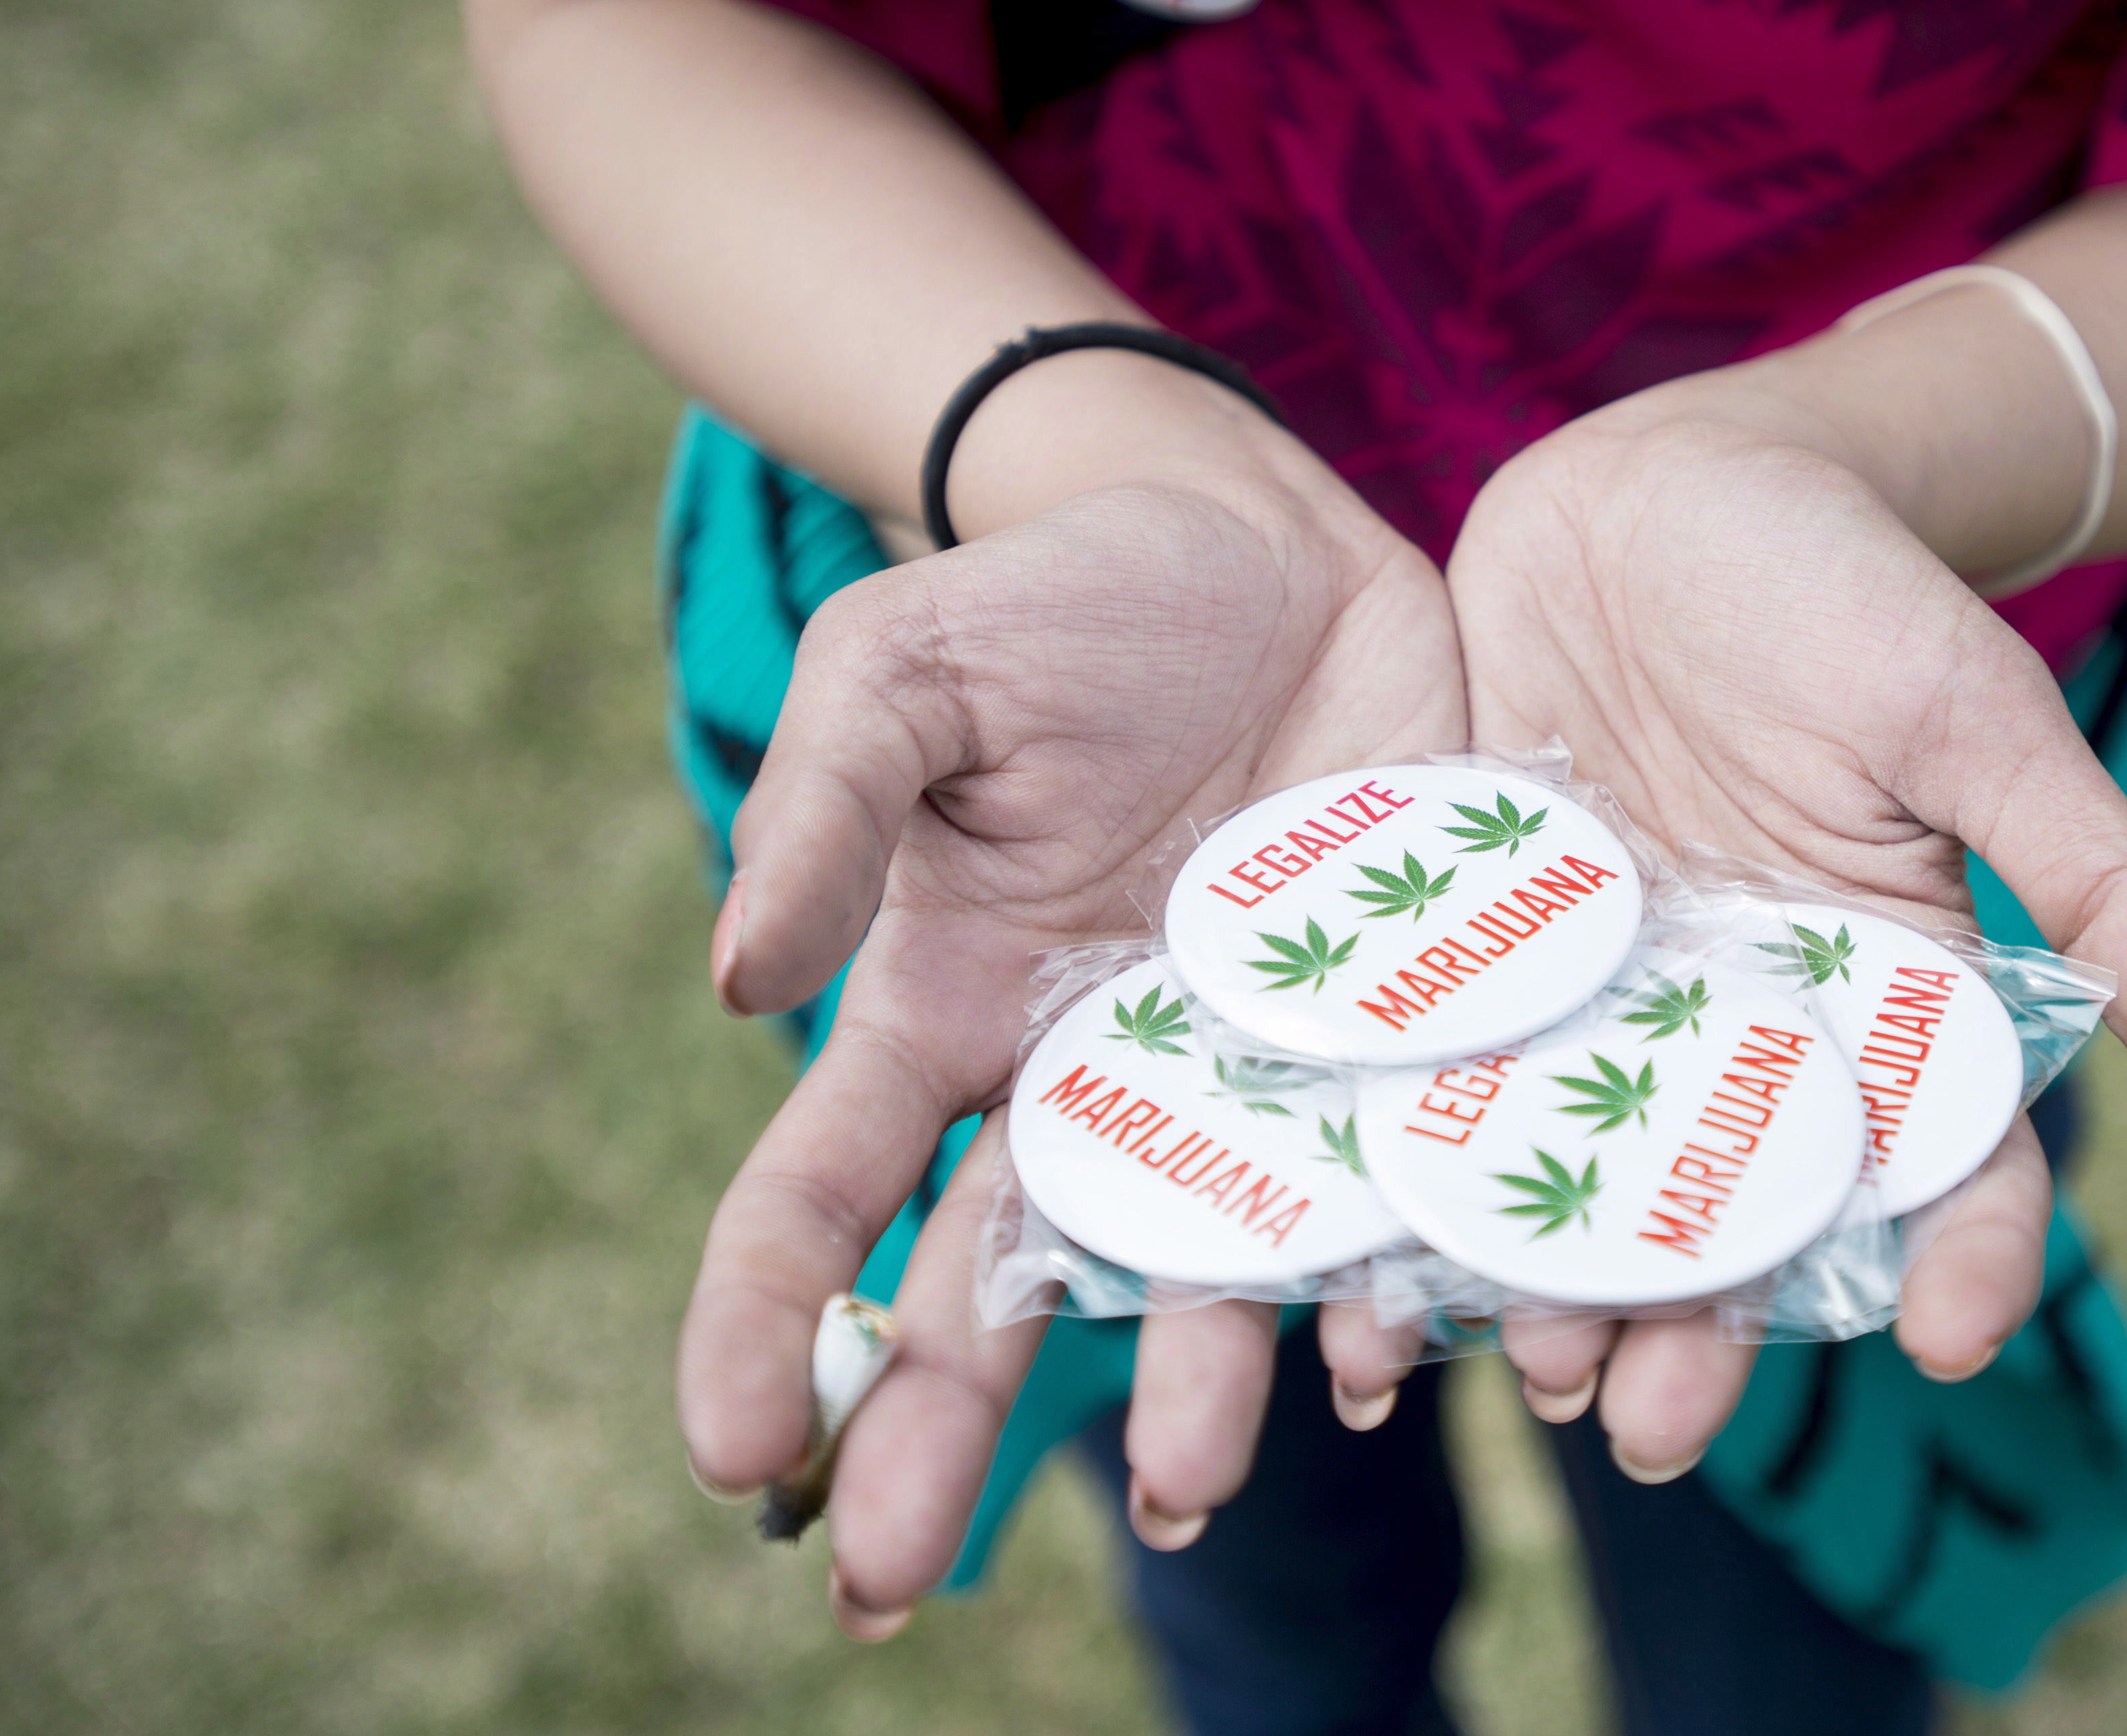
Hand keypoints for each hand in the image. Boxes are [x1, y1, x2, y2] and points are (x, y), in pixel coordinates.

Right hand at [678, 355, 1464, 1635]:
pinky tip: (1396, 1349)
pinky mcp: (1389, 1033)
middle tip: (883, 1584)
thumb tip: (734, 982)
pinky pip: (1386, 1183)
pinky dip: (1393, 1273)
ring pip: (1206, 1269)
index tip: (731, 1452)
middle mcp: (1087, 1079)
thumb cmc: (1057, 602)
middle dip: (936, 1431)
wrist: (1265, 542)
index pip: (821, 1195)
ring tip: (1198, 1489)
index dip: (762, 1325)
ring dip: (1195, 1383)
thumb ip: (824, 813)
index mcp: (946, 1010)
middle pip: (996, 1285)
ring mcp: (1244, 1073)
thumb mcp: (908, 671)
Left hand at [1444, 392, 2126, 1473]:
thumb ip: (2101, 892)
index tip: (1944, 1345)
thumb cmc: (1853, 591)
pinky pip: (1446, 1076)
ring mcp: (1602, 998)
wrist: (1672, 479)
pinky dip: (1410, 1167)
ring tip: (1522, 1371)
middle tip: (1649, 1429)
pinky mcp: (1477, 947)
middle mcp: (1741, 1027)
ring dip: (1553, 1286)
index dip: (1954, 1263)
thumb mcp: (1981, 723)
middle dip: (1702, 1333)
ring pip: (1584, 1181)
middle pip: (1739, 1218)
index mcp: (1880, 994)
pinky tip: (1365, 1252)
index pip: (1944, 1167)